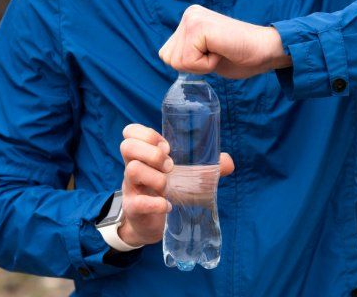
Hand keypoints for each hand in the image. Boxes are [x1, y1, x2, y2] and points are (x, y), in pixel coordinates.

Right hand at [118, 123, 234, 246]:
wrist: (152, 224)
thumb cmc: (167, 192)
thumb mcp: (185, 177)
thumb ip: (206, 168)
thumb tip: (229, 162)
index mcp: (144, 155)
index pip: (131, 132)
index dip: (147, 134)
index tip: (167, 147)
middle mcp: (133, 167)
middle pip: (127, 146)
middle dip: (153, 153)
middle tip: (171, 166)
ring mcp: (131, 188)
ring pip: (133, 170)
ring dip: (156, 177)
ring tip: (168, 187)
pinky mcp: (133, 208)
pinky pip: (138, 202)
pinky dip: (156, 203)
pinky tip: (168, 206)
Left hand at [159, 5, 291, 78]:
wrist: (266, 50)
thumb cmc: (242, 55)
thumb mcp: (205, 53)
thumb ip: (188, 51)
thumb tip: (167, 58)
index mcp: (189, 19)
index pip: (167, 54)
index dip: (190, 64)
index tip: (213, 54)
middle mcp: (189, 14)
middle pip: (168, 58)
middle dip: (193, 65)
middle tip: (217, 54)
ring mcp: (193, 18)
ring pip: (176, 61)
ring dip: (200, 65)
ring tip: (220, 52)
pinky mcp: (199, 27)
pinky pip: (189, 60)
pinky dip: (206, 65)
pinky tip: (221, 52)